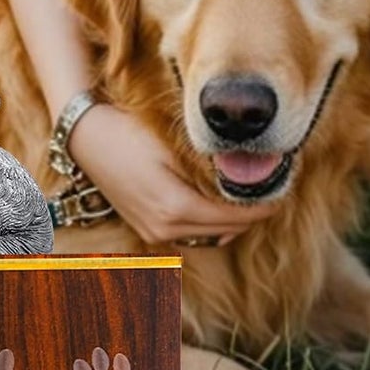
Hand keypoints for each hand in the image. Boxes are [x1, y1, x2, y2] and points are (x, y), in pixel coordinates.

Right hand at [68, 103, 277, 246]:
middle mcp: (165, 229)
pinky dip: (210, 224)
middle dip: (252, 214)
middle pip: (227, 231)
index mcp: (176, 209)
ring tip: (250, 197)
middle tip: (272, 191)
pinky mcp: (148, 230)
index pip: (235, 217)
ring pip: (211, 237)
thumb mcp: (176, 143)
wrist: (87, 138)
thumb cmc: (130, 132)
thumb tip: (250, 170)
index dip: (263, 207)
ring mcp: (154, 233)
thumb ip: (211, 164)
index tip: (283, 190)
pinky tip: (219, 203)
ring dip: (232, 221)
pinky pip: (191, 234)